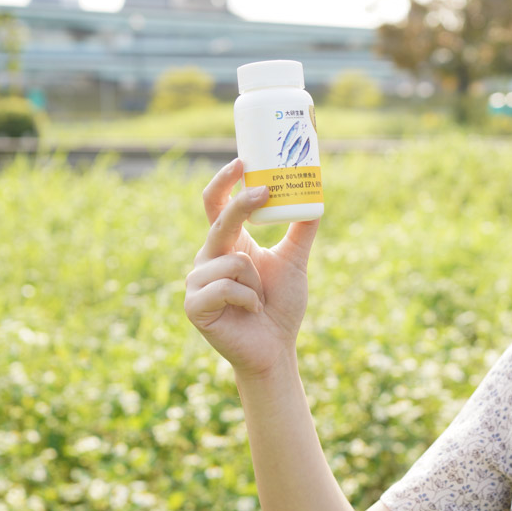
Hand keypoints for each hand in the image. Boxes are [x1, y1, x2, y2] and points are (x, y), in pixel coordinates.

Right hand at [184, 159, 318, 376]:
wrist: (275, 349)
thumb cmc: (280, 307)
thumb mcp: (294, 261)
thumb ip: (301, 230)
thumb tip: (317, 196)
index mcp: (226, 244)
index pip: (216, 204)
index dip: (224, 181)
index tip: (242, 161)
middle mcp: (207, 258)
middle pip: (220, 222)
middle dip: (242, 205)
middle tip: (264, 191)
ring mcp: (196, 282)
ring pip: (233, 261)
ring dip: (256, 281)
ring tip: (258, 299)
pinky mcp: (194, 305)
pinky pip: (227, 287)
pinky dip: (248, 299)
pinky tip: (250, 311)